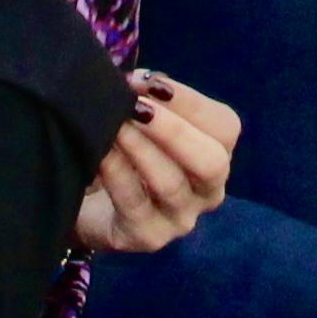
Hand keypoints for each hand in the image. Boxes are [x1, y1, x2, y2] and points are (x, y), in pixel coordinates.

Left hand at [77, 75, 236, 254]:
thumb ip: (149, 98)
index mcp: (218, 154)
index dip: (188, 101)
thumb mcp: (144, 120)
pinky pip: (134, 202)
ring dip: (140, 148)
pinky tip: (100, 152)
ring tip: (114, 124)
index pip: (223, 126)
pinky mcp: (148, 237)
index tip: (148, 81)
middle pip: (211, 162)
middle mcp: (208, 190)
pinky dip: (116, 171)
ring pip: (170, 183)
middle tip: (138, 107)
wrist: (93, 202)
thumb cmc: (127, 150)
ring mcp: (181, 218)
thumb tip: (138, 81)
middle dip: (174, 130)